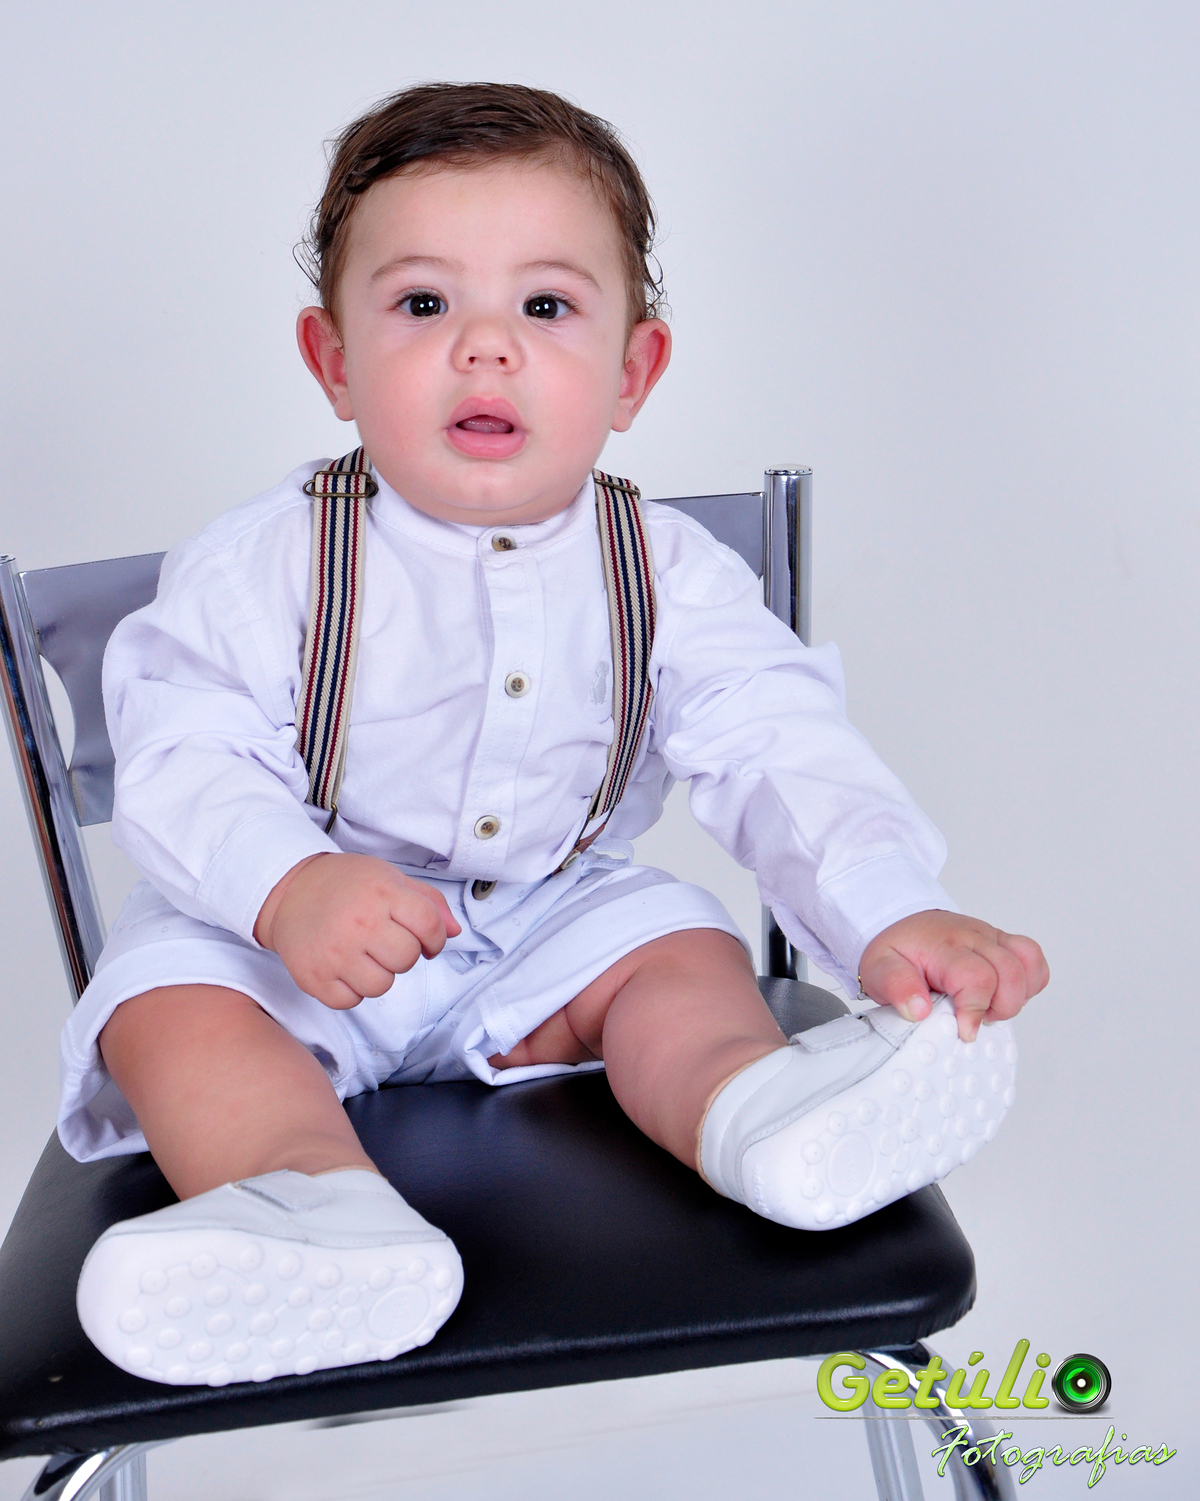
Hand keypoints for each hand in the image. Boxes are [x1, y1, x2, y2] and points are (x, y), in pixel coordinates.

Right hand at [254, 853, 461, 1008]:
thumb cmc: (346, 885)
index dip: (435, 938)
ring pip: (381, 985)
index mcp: (383, 893)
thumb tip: (455, 932)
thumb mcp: (390, 878)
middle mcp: (359, 922)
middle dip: (403, 954)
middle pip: (407, 959)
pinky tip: (343, 966)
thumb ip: (429, 902)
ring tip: (363, 954)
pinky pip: (350, 1001)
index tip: (425, 939)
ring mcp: (334, 952)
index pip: (430, 926)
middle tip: (384, 941)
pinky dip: (351, 989)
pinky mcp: (313, 977)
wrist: (290, 890)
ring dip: (379, 974)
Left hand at [858, 910, 1047, 1041]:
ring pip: (1028, 963)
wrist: (901, 922)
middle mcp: (973, 937)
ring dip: (1017, 995)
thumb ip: (897, 988)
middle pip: (1010, 973)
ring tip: (990, 1008)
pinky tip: (1007, 995)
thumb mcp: (879, 969)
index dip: (976, 1010)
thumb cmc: (896, 949)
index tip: (965, 1031)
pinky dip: (1030, 981)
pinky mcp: (1001, 941)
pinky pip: (1032, 958)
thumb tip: (919, 1010)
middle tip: (975, 1020)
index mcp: (944, 946)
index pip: (977, 977)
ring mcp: (990, 937)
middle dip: (1001, 1007)